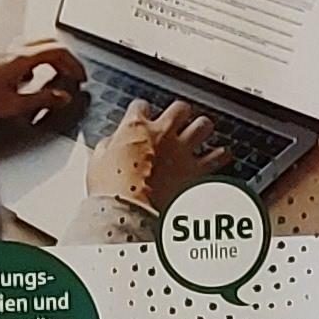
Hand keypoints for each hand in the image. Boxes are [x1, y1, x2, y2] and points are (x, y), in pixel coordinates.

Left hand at [0, 39, 85, 125]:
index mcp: (20, 58)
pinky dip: (37, 58)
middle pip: (50, 43)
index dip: (74, 63)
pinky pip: (24, 49)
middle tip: (73, 75)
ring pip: (37, 43)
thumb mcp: (13, 105)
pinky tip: (32, 76)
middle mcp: (13, 49)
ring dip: (52, 56)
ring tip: (56, 74)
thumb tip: (62, 97)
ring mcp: (4, 50)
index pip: (58, 51)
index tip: (80, 77)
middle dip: (66, 58)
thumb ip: (42, 100)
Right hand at [88, 101, 221, 210]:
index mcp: (135, 127)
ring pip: (203, 125)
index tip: (141, 118)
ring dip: (202, 129)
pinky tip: (221, 155)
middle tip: (178, 120)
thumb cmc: (110, 190)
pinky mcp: (196, 170)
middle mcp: (162, 133)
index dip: (141, 111)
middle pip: (180, 108)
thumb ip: (108, 146)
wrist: (127, 212)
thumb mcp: (97, 161)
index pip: (141, 106)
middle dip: (180, 113)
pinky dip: (221, 155)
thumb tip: (111, 144)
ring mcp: (182, 150)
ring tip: (200, 133)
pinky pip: (218, 156)